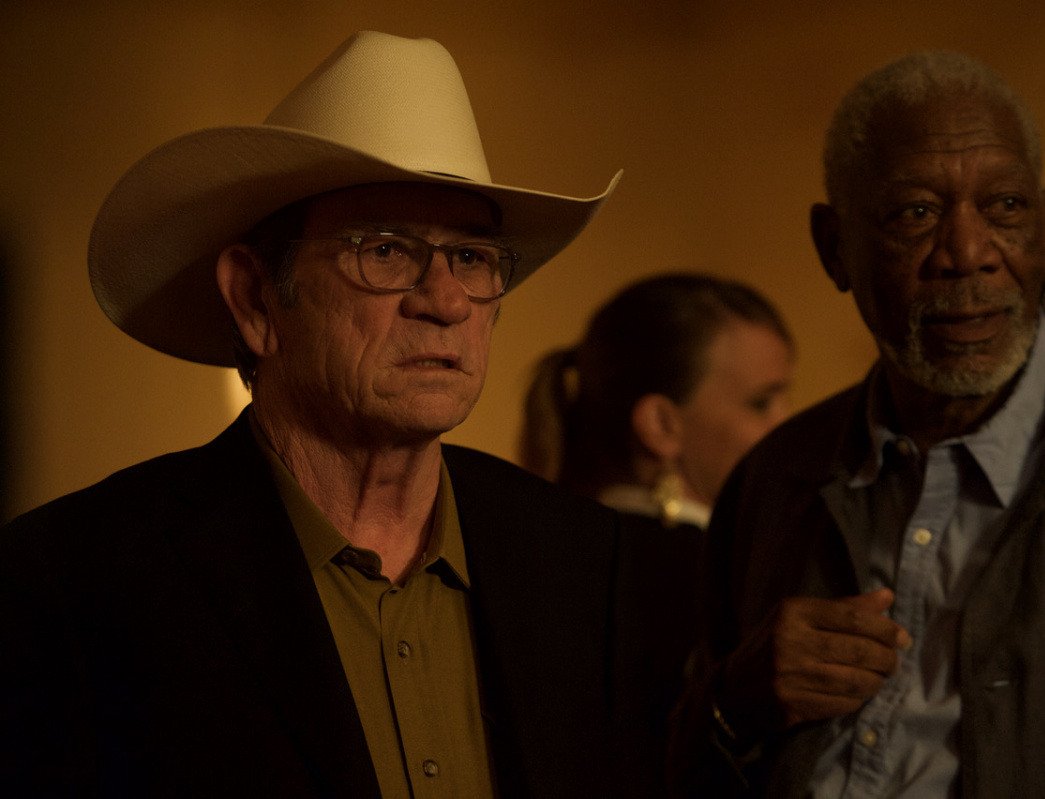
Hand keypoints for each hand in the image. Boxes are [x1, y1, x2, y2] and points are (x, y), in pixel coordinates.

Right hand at [719, 588, 911, 735]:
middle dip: (886, 658)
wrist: (733, 687)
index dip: (885, 629)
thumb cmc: (773, 645)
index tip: (901, 637)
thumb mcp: (799, 617)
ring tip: (879, 677)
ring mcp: (790, 675)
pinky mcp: (792, 704)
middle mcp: (790, 641)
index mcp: (792, 612)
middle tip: (893, 660)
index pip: (853, 618)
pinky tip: (857, 693)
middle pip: (858, 650)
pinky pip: (843, 704)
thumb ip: (843, 608)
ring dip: (876, 681)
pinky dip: (858, 699)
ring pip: (855, 681)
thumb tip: (887, 597)